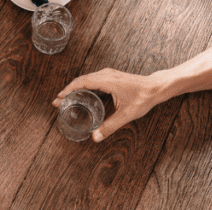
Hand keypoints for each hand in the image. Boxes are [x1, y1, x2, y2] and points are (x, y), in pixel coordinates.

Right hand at [52, 68, 168, 141]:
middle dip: (67, 91)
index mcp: (107, 80)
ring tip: (65, 99)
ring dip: (74, 88)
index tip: (58, 98)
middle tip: (57, 102)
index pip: (82, 82)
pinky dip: (83, 86)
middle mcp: (106, 74)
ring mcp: (108, 74)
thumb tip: (95, 137)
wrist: (155, 87)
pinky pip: (92, 79)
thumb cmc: (143, 98)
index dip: (68, 90)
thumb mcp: (126, 114)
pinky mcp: (110, 77)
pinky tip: (80, 95)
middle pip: (81, 80)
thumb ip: (110, 126)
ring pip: (86, 79)